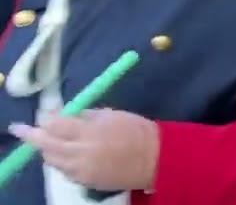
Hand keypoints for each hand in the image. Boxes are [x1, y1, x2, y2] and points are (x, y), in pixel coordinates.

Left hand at [10, 109, 158, 191]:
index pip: (56, 125)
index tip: (41, 114)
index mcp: (90, 132)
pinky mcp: (84, 181)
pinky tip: (72, 154)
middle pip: (46, 145)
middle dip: (33, 136)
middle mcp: (81, 152)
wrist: (155, 160)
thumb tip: (64, 114)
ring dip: (49, 148)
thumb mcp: (112, 115)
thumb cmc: (137, 131)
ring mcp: (81, 170)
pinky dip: (63, 160)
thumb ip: (86, 116)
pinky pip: (64, 170)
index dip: (46, 118)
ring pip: (51, 160)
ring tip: (55, 141)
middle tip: (20, 129)